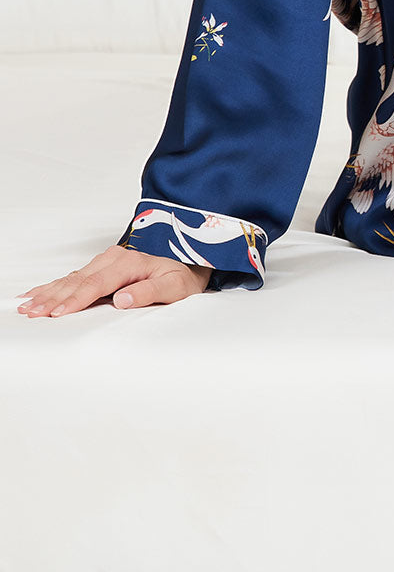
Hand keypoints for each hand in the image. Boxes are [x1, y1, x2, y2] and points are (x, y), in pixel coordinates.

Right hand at [16, 245, 211, 317]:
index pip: (96, 284)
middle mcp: (113, 259)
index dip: (75, 299)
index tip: (57, 313)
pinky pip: (73, 277)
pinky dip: (53, 286)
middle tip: (31, 312)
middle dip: (52, 298)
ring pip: (71, 279)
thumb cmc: (182, 277)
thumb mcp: (176, 287)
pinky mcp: (101, 268)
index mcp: (129, 263)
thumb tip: (122, 299)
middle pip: (77, 281)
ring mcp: (105, 262)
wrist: (189, 263)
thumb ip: (150, 292)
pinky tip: (36, 293)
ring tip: (26, 305)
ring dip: (48, 293)